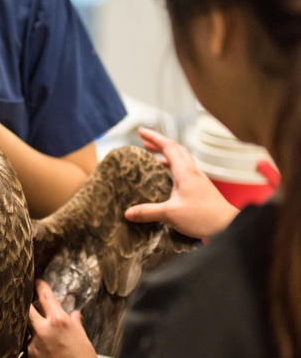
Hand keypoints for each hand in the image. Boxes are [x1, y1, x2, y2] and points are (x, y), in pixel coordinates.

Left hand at [28, 280, 103, 357]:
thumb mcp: (84, 342)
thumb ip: (76, 325)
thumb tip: (74, 314)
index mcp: (59, 322)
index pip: (45, 296)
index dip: (40, 286)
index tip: (37, 282)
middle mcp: (43, 330)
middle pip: (27, 309)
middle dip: (27, 302)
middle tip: (28, 298)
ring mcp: (34, 344)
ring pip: (28, 328)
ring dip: (33, 328)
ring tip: (44, 333)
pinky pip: (29, 346)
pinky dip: (35, 345)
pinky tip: (45, 352)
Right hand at [124, 127, 238, 237]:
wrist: (229, 226)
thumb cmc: (204, 218)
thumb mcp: (170, 214)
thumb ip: (148, 212)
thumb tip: (128, 213)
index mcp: (185, 172)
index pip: (168, 147)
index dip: (153, 137)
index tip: (141, 131)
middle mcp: (193, 172)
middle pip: (176, 149)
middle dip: (159, 144)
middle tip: (144, 143)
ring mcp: (198, 179)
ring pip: (182, 159)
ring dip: (167, 155)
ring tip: (153, 158)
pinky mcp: (201, 188)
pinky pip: (185, 171)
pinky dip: (173, 168)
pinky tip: (168, 179)